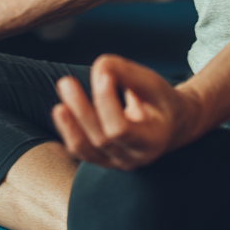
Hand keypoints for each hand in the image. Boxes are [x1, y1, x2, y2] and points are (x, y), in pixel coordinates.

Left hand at [52, 55, 193, 170]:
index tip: (102, 75)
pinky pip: (79, 150)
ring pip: (85, 149)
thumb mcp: (152, 83)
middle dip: (81, 110)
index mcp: (152, 141)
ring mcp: (116, 162)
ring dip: (69, 123)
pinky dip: (67, 131)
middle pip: (100, 139)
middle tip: (66, 82)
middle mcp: (133, 158)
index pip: (121, 130)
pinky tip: (60, 111)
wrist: (170, 124)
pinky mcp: (101, 159)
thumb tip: (98, 67)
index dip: (107, 103)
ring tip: (61, 95)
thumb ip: (127, 73)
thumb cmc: (160, 101)